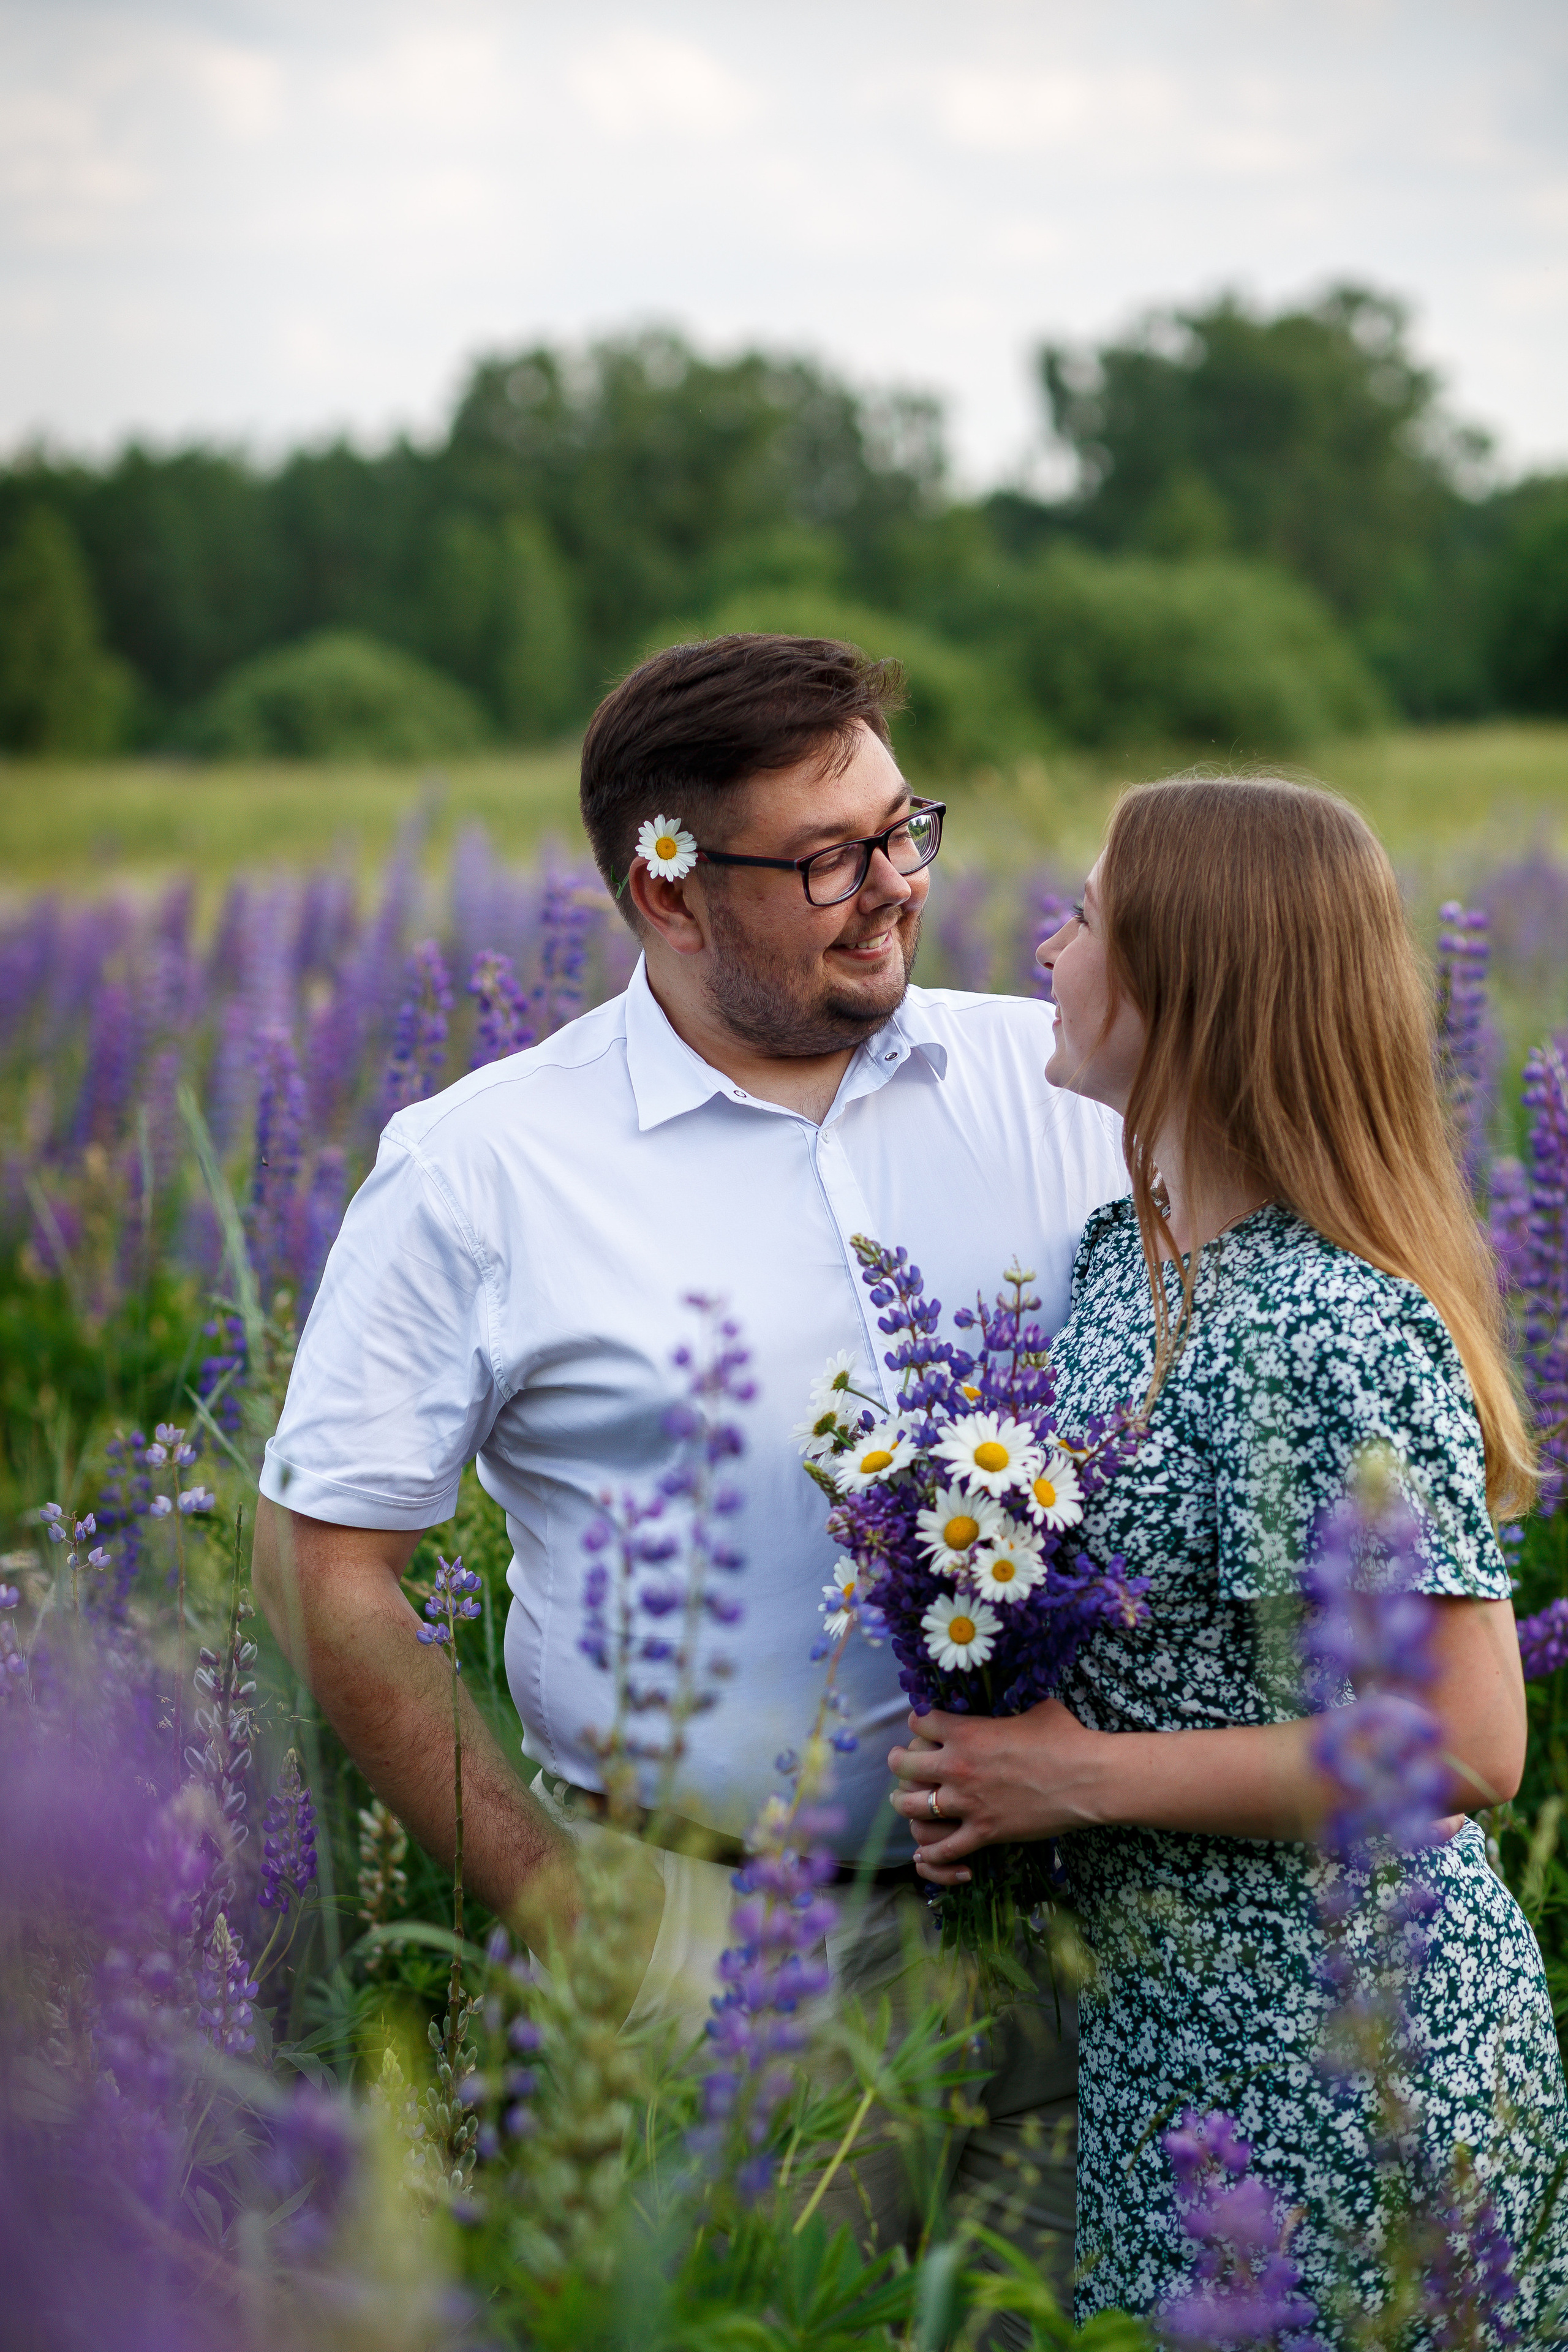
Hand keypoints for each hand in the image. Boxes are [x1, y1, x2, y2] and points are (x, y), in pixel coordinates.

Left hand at [888, 1699, 1107, 1884]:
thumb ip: (1009, 1703)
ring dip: (904, 1802)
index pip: (919, 1722)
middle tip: (901, 1762)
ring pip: (913, 1806)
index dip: (918, 1722)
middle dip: (899, 1762)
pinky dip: (931, 1853)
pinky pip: (944, 1849)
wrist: (1088, 1779)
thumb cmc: (1065, 1737)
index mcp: (966, 1731)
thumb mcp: (1034, 1706)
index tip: (923, 1725)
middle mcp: (957, 1766)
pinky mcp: (984, 1832)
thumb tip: (1011, 1691)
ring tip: (902, 1799)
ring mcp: (968, 1802)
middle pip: (904, 1764)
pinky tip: (925, 1851)